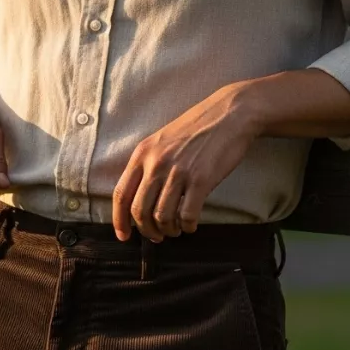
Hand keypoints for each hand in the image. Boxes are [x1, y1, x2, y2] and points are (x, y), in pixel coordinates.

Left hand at [112, 82, 258, 241]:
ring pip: (162, 216)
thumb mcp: (162, 140)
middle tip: (157, 236)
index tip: (124, 235)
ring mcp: (178, 172)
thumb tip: (139, 197)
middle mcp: (156, 164)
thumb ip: (148, 165)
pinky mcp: (201, 180)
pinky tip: (191, 225)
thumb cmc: (197, 128)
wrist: (230, 114)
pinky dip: (187, 226)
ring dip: (168, 230)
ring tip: (176, 229)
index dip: (119, 220)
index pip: (121, 194)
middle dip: (147, 230)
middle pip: (139, 211)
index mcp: (142, 154)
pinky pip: (187, 215)